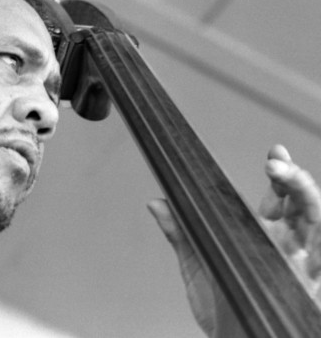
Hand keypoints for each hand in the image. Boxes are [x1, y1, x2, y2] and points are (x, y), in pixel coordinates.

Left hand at [148, 144, 320, 336]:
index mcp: (266, 235)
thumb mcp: (198, 264)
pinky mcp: (313, 290)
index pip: (279, 197)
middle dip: (295, 180)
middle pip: (303, 203)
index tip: (275, 153)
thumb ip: (181, 233)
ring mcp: (306, 267)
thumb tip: (156, 202)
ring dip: (310, 198)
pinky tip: (315, 231)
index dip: (282, 173)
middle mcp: (291, 247)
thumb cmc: (220, 307)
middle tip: (275, 165)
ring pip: (319, 224)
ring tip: (292, 179)